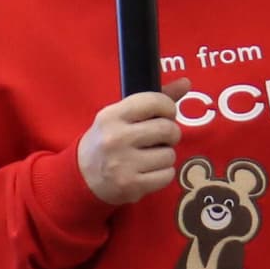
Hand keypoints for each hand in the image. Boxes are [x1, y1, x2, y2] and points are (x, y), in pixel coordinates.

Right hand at [78, 90, 180, 207]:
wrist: (83, 176)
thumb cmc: (108, 140)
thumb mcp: (122, 116)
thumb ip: (154, 100)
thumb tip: (186, 82)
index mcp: (112, 116)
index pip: (155, 102)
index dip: (168, 108)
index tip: (165, 115)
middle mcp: (116, 138)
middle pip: (167, 129)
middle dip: (171, 134)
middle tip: (162, 138)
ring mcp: (123, 164)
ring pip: (169, 154)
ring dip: (166, 155)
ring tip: (151, 156)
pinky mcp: (131, 186)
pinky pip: (167, 175)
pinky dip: (164, 174)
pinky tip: (149, 171)